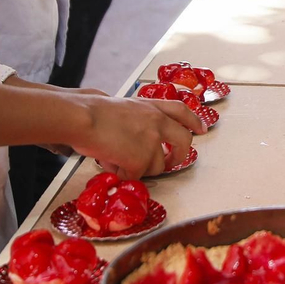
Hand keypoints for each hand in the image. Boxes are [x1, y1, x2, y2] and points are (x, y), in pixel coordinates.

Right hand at [73, 94, 201, 178]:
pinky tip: (112, 165)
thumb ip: (138, 119)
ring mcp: (152, 142)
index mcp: (152, 107)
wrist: (83, 117)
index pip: (181, 111)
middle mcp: (157, 123)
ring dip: (139, 168)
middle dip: (179, 156)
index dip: (193, 121)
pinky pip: (136, 176)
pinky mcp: (141, 160)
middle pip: (184, 141)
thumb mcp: (124, 106)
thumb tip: (136, 137)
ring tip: (119, 160)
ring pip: (157, 166)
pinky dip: (124, 175)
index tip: (201, 129)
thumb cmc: (92, 111)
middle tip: (170, 162)